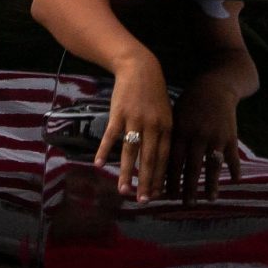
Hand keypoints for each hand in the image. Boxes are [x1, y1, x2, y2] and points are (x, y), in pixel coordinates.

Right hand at [94, 47, 172, 202]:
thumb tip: (160, 160)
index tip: (157, 195)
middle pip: (149, 158)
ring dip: (127, 172)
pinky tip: (100, 165)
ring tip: (123, 190)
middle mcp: (153, 124)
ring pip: (131, 151)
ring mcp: (135, 119)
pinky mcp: (119, 113)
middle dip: (146, 182)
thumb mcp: (165, 113)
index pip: (164, 157)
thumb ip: (163, 135)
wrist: (139, 67)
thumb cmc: (153, 93)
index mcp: (166, 126)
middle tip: (142, 201)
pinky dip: (105, 150)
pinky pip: (111, 136)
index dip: (160, 177)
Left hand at [171, 71, 244, 199]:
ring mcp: (216, 136)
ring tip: (209, 200)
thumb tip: (153, 161)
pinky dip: (235, 168)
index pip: (173, 161)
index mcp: (182, 131)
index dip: (169, 180)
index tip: (165, 196)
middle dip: (188, 188)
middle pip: (192, 167)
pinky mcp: (231, 135)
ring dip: (211, 184)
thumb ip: (169, 138)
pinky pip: (233, 155)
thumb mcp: (175, 116)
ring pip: (213, 165)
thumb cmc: (190, 103)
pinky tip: (235, 181)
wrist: (215, 85)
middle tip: (185, 205)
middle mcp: (199, 135)